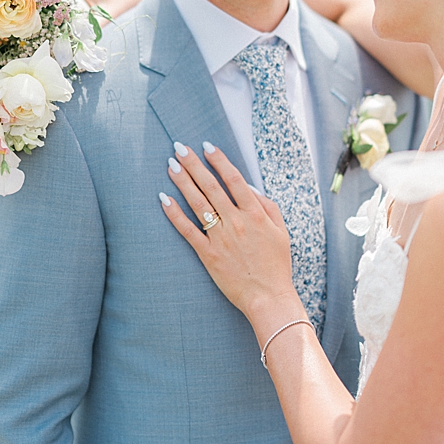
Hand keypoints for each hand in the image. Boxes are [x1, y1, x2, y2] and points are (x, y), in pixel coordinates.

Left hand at [160, 141, 299, 320]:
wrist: (269, 296)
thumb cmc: (276, 264)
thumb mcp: (281, 231)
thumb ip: (267, 205)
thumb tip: (247, 186)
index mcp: (255, 214)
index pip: (234, 179)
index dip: (219, 160)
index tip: (207, 146)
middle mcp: (236, 221)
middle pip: (211, 186)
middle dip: (193, 164)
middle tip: (179, 147)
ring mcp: (221, 237)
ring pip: (198, 203)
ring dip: (182, 181)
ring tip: (170, 165)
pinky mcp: (208, 253)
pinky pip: (187, 230)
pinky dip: (174, 213)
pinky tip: (163, 199)